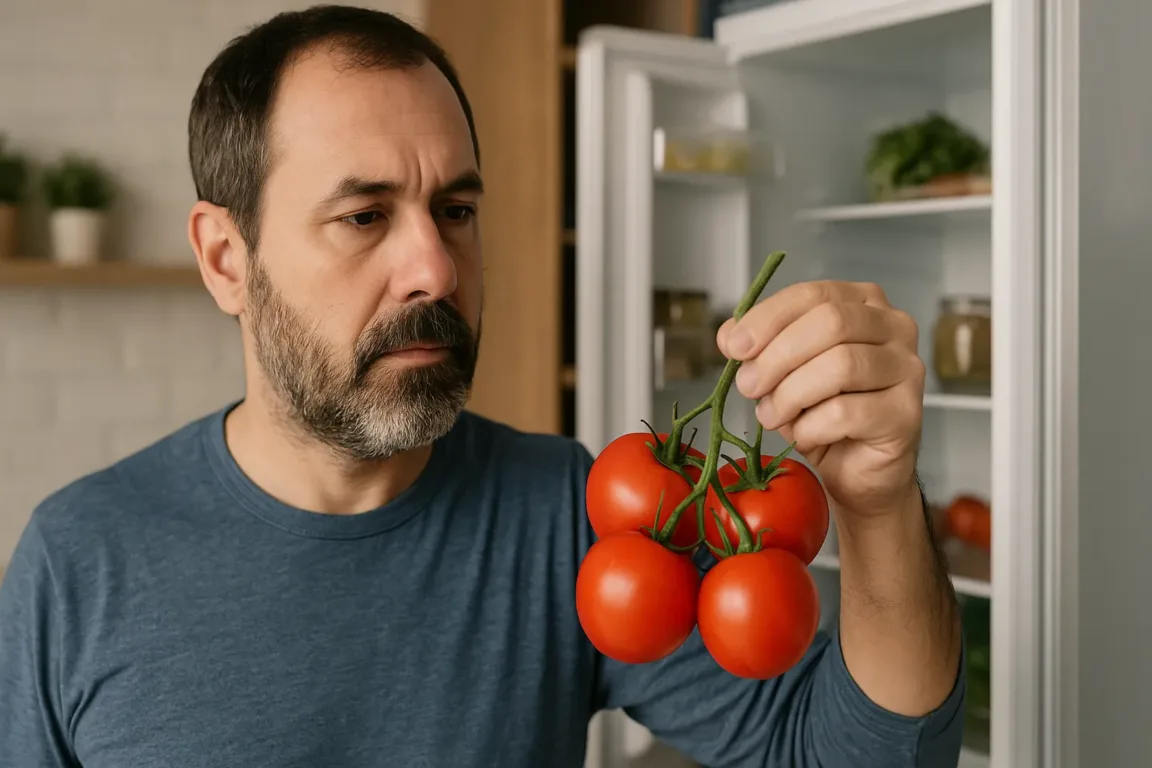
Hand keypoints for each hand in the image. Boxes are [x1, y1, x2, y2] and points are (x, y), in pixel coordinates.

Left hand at [716, 280, 924, 517]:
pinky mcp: (907, 413)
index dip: (767, 318)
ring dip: (791, 394)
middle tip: (749, 386)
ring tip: (771, 416)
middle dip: (777, 356)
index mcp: (863, 302)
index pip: (812, 294)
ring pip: (840, 365)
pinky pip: (847, 412)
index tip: (734, 347)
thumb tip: (729, 334)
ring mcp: (907, 369)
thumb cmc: (822, 413)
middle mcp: (894, 327)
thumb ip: (758, 347)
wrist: (856, 470)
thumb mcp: (782, 373)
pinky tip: (803, 436)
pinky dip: (811, 427)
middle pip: (831, 322)